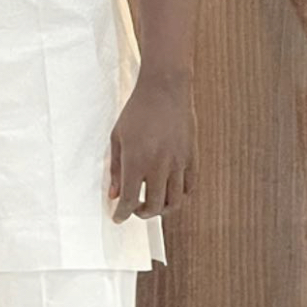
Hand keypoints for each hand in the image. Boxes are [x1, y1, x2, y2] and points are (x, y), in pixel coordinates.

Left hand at [109, 73, 195, 223]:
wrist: (165, 88)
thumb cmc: (137, 111)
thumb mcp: (117, 138)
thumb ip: (115, 169)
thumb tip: (114, 195)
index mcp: (137, 162)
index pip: (130, 200)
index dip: (122, 214)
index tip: (117, 218)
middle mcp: (159, 166)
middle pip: (154, 207)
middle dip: (142, 214)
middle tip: (135, 209)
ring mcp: (179, 163)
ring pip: (175, 202)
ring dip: (162, 209)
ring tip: (153, 203)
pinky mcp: (192, 156)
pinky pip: (190, 186)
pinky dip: (180, 195)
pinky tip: (170, 191)